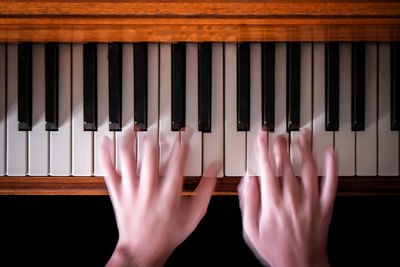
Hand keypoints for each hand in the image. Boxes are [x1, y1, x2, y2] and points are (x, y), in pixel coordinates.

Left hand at [100, 128, 220, 266]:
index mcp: (169, 194)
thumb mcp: (194, 214)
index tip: (184, 133)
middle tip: (159, 130)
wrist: (142, 250)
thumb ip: (206, 189)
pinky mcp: (117, 193)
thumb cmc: (168, 234)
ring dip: (130, 139)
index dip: (182, 142)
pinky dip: (106, 154)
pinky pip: (108, 170)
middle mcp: (149, 189)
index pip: (178, 160)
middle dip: (156, 138)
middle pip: (151, 155)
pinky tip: (107, 141)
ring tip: (135, 128)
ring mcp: (131, 190)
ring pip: (127, 158)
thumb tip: (215, 167)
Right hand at [238, 130, 337, 266]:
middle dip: (281, 146)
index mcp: (272, 202)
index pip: (266, 168)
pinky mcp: (325, 206)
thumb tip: (247, 178)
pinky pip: (331, 183)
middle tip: (279, 135)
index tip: (262, 136)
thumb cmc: (274, 248)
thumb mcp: (250, 229)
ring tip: (302, 135)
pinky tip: (331, 153)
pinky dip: (332, 167)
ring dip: (305, 150)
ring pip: (308, 169)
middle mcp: (292, 198)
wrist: (300, 264)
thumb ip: (248, 201)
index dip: (263, 148)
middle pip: (286, 165)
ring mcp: (310, 201)